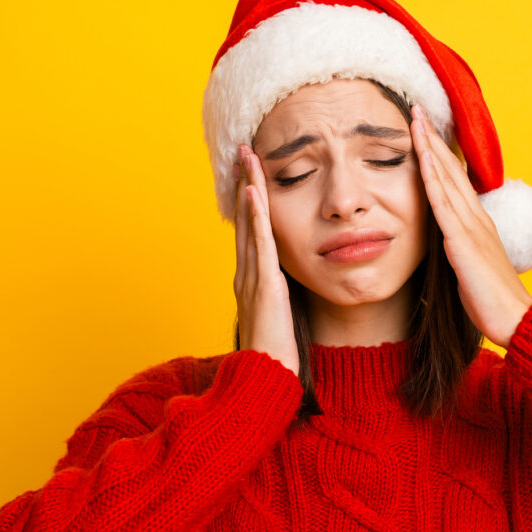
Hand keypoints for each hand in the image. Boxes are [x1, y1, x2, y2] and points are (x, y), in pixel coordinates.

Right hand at [233, 144, 298, 376]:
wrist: (264, 379)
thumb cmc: (276, 355)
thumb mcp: (280, 316)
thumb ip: (281, 296)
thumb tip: (289, 285)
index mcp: (251, 279)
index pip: (249, 230)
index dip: (249, 199)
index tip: (251, 173)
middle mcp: (246, 273)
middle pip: (244, 218)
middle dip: (244, 184)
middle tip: (243, 152)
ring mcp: (251, 278)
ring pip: (249, 224)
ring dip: (248, 189)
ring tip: (248, 159)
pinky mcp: (263, 286)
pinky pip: (260, 244)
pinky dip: (256, 217)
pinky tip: (255, 193)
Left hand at [410, 104, 531, 347]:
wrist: (516, 319)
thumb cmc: (493, 301)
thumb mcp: (471, 269)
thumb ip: (459, 252)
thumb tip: (447, 246)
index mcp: (477, 224)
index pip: (455, 181)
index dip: (439, 155)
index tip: (425, 131)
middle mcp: (476, 218)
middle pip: (450, 170)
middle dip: (433, 139)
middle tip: (417, 110)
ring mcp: (471, 227)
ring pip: (446, 178)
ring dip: (430, 148)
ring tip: (416, 120)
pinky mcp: (463, 242)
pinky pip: (443, 205)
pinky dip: (432, 180)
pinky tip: (422, 160)